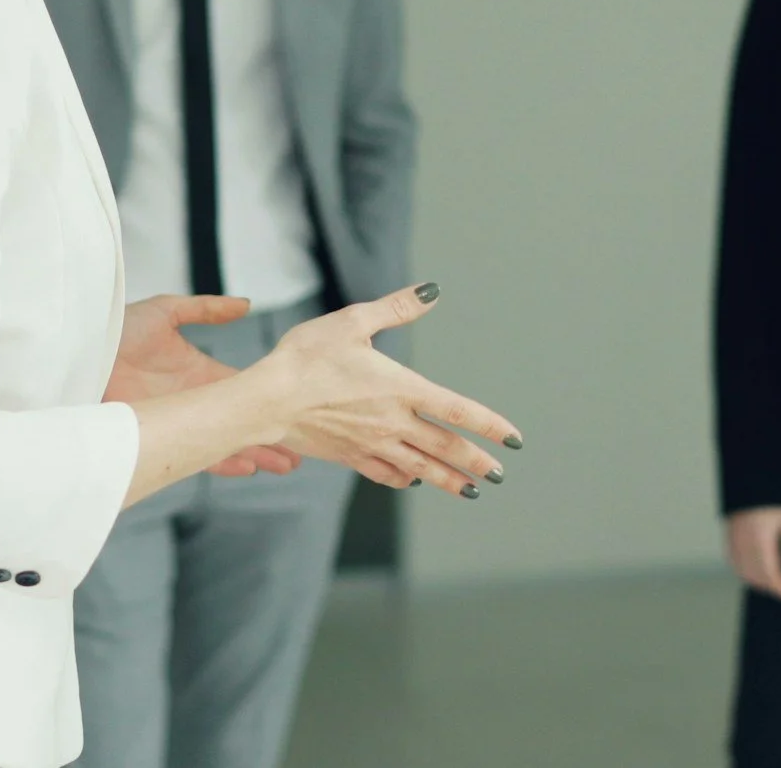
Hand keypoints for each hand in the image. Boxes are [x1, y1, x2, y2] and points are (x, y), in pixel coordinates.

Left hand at [106, 294, 300, 476]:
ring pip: (227, 440)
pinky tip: (248, 466)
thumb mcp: (164, 312)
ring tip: (288, 461)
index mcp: (199, 373)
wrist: (78, 358)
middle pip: (242, 420)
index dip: (270, 397)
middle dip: (272, 433)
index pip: (244, 389)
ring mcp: (180, 421)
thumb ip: (206, 309)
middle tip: (305, 445)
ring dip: (257, 450)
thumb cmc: (113, 333)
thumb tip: (245, 305)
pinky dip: (223, 461)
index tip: (297, 405)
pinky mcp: (163, 437)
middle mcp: (194, 401)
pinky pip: (199, 454)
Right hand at [249, 283, 521, 494]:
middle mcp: (394, 422)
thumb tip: (431, 291)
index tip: (513, 440)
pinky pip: (387, 473)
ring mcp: (373, 444)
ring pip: (422, 467)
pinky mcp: (350, 456)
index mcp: (401, 388)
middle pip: (446, 447)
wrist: (267, 399)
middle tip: (499, 474)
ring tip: (473, 490)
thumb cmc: (306, 357)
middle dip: (476, 462)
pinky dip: (406, 479)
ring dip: (450, 480)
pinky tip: (413, 481)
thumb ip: (396, 309)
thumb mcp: (353, 322)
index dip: (490, 425)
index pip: (458, 410)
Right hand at [724, 507, 780, 601]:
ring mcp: (733, 541)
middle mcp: (743, 542)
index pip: (770, 574)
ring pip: (743, 574)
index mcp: (760, 537)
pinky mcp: (729, 538)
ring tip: (777, 580)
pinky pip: (735, 565)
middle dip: (773, 587)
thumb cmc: (777, 498)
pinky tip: (761, 572)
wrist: (753, 480)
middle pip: (756, 578)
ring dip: (760, 582)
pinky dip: (747, 573)